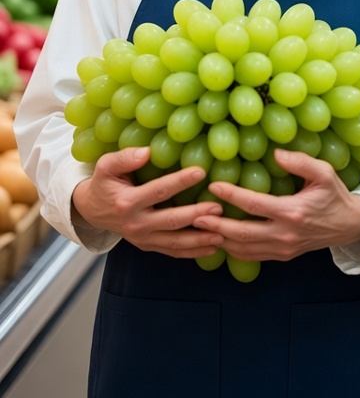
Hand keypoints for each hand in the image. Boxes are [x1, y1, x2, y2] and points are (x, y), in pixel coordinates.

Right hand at [71, 147, 223, 257]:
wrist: (91, 211)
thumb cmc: (104, 184)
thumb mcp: (105, 167)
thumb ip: (124, 158)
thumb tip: (146, 152)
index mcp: (127, 203)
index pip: (158, 191)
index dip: (180, 181)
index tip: (201, 171)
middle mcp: (135, 224)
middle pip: (171, 221)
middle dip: (196, 214)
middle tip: (219, 208)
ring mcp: (142, 238)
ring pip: (174, 242)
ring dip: (199, 239)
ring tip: (222, 233)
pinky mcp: (148, 246)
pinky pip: (172, 251)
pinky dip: (193, 252)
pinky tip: (212, 247)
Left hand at [193, 149, 359, 260]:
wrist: (349, 225)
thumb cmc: (335, 195)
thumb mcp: (324, 172)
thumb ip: (300, 162)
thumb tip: (275, 154)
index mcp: (294, 212)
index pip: (255, 205)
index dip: (232, 196)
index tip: (213, 186)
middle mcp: (285, 234)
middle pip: (242, 234)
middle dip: (216, 226)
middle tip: (195, 217)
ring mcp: (283, 249)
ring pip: (244, 249)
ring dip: (220, 240)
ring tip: (202, 230)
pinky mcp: (282, 256)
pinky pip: (252, 256)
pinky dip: (233, 250)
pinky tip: (221, 240)